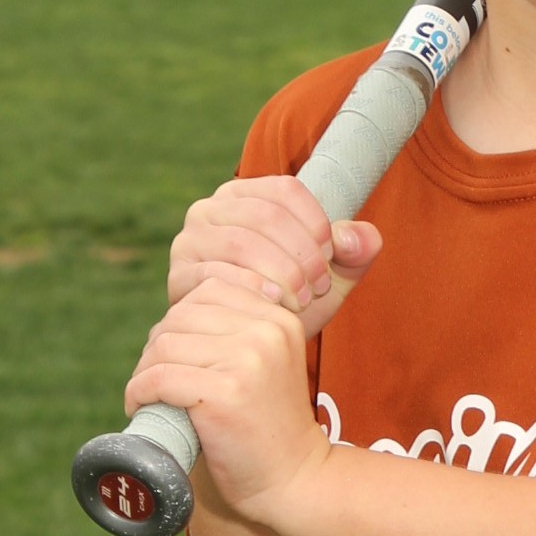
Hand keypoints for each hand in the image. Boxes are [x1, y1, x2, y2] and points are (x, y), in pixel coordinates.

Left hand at [126, 280, 330, 530]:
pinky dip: (138, 392)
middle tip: (156, 380)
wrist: (295, 479)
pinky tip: (140, 406)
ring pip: (164, 344)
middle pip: (181, 315)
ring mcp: (247, 359)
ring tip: (149, 396)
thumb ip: (235, 333)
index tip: (177, 356)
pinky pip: (158, 377)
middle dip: (158, 347)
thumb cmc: (268, 427)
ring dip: (144, 371)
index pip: (209, 290)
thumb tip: (171, 318)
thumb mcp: (266, 364)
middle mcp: (267, 331)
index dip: (180, 321)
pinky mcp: (224, 392)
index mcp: (278, 318)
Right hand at [168, 173, 379, 341]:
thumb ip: (356, 251)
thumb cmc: (293, 300)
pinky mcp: (179, 277)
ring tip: (302, 300)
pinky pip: (215, 274)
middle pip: (265, 215)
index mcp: (246, 195)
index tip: (333, 256)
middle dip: (301, 253)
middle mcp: (210, 209)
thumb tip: (356, 237)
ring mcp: (190, 242)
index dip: (316, 222)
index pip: (285, 190)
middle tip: (320, 287)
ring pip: (240, 242)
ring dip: (280, 272)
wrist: (250, 345)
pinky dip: (251, 289)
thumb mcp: (333, 275)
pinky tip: (274, 306)